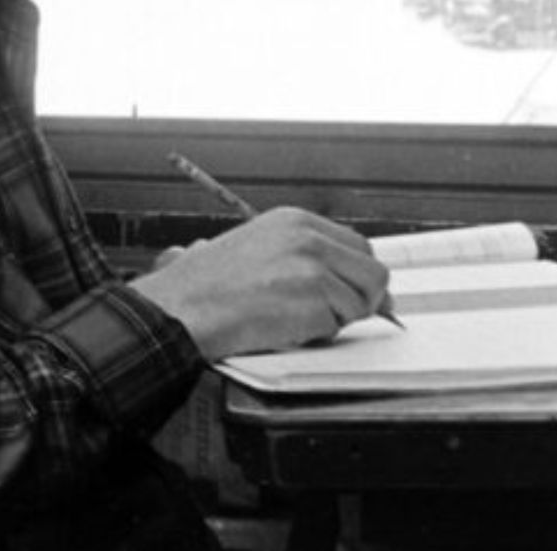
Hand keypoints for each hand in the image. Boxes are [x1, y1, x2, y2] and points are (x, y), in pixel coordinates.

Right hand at [130, 206, 391, 360]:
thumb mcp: (257, 247)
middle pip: (373, 273)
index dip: (356, 275)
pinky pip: (339, 328)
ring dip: (336, 319)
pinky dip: (317, 335)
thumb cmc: (208, 284)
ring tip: (294, 316)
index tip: (349, 291)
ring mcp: (314, 269)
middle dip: (360, 297)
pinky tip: (284, 327)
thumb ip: (304, 255)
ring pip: (362, 304)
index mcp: (294, 220)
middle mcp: (309, 238)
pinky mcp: (314, 301)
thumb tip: (352, 279)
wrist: (183, 306)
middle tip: (330, 312)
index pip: (358, 246)